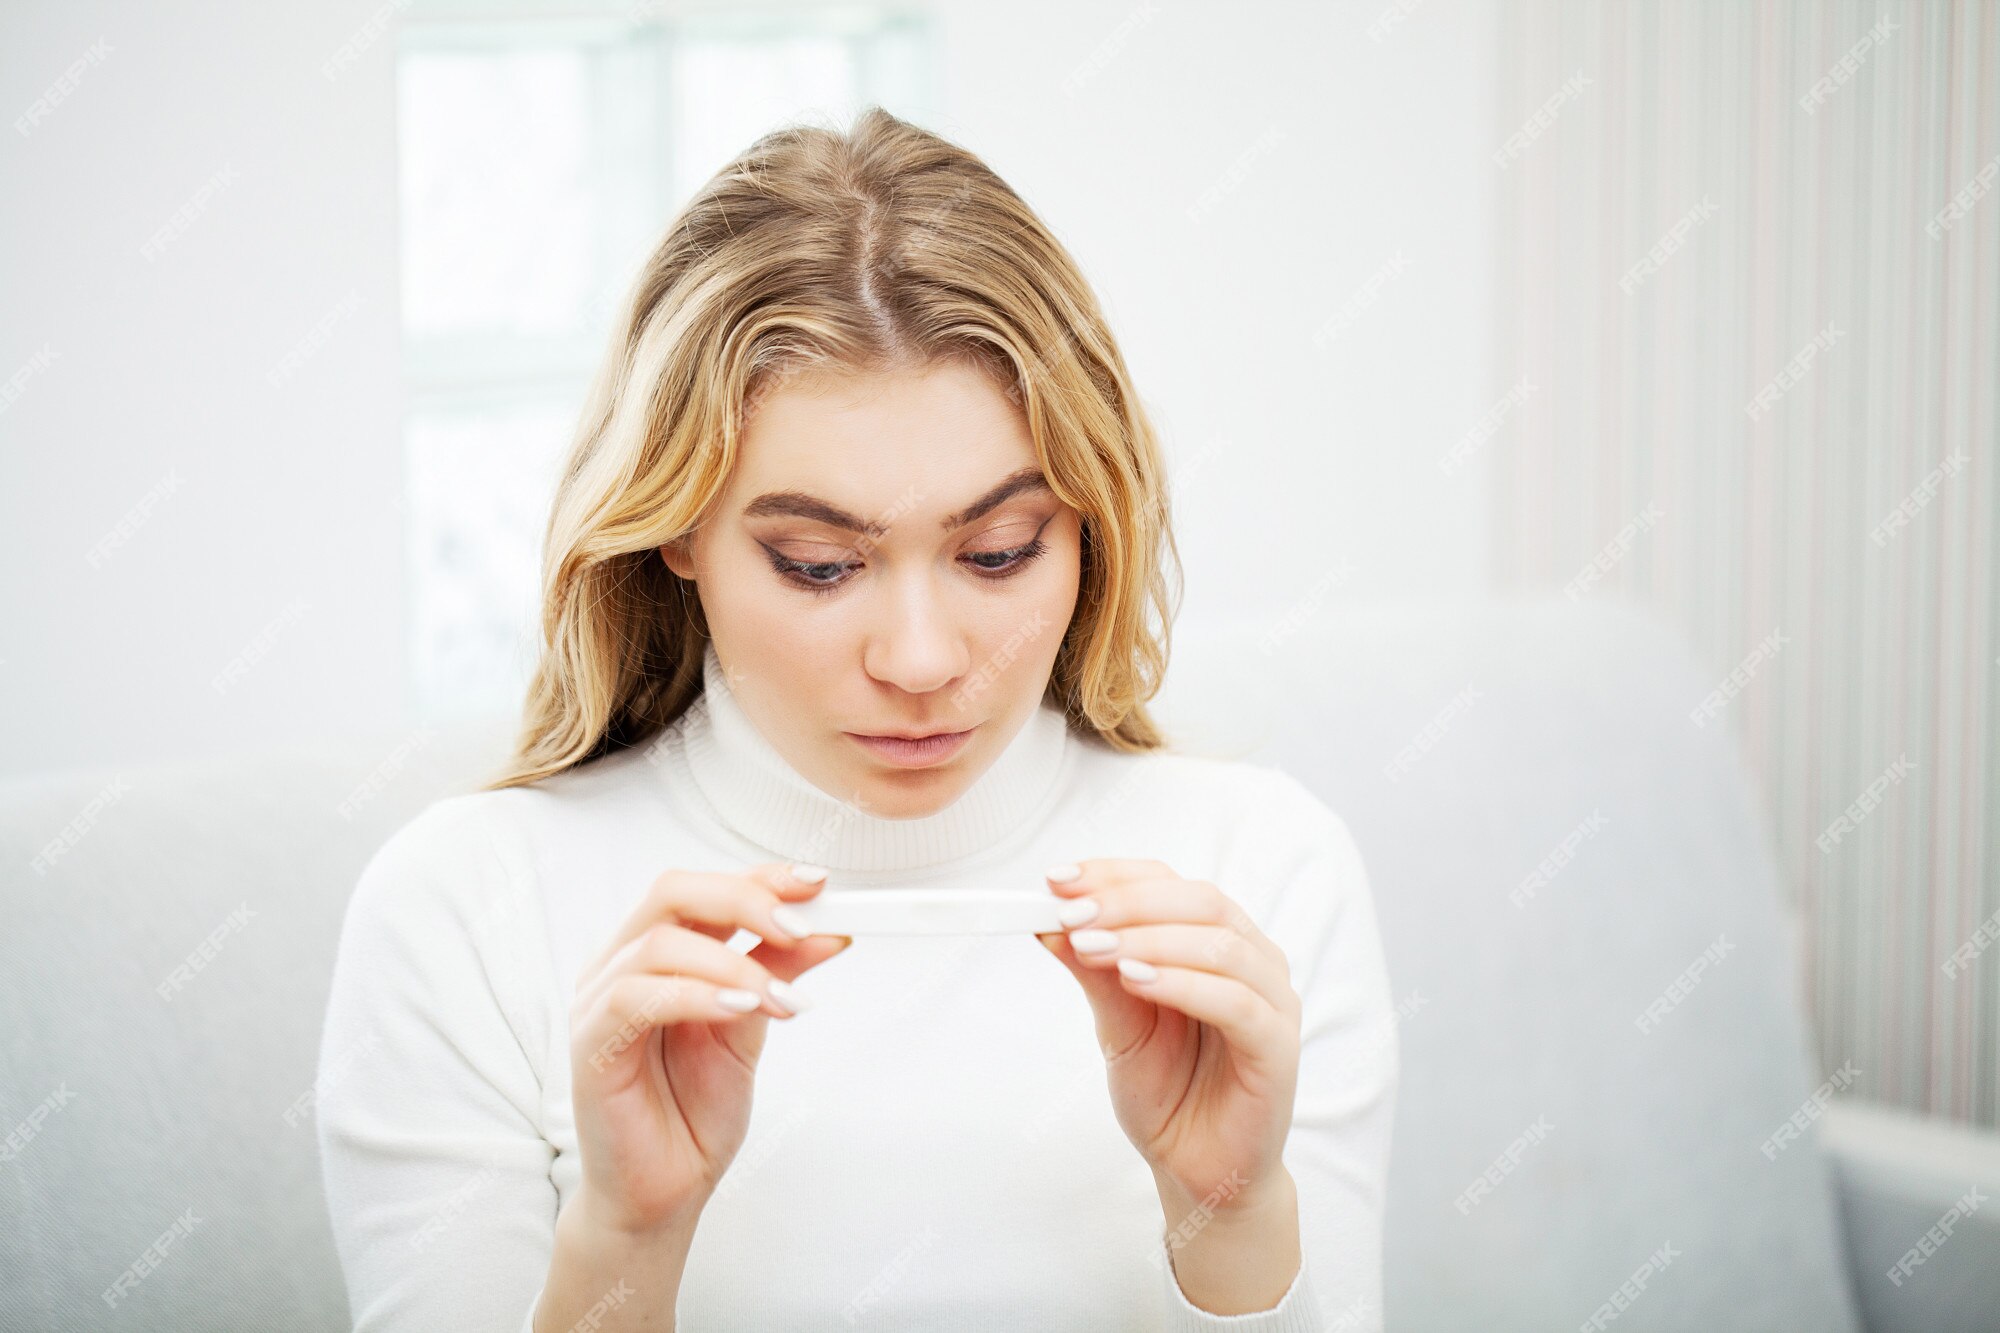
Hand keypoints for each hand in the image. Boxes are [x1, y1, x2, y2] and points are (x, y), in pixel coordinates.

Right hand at [566, 861, 850, 1237]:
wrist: (664, 1193)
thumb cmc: (694, 1110)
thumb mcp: (751, 1026)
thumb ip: (776, 972)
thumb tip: (829, 929)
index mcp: (658, 952)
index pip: (705, 889)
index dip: (761, 876)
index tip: (818, 882)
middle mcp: (622, 965)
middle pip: (674, 892)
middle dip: (746, 900)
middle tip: (801, 927)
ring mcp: (598, 1002)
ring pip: (660, 943)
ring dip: (733, 964)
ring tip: (779, 999)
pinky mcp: (589, 1045)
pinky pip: (634, 997)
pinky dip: (695, 995)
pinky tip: (739, 1011)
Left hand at [1035, 859, 1300, 1211]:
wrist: (1197, 1167)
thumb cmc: (1166, 1090)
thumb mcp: (1116, 1024)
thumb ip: (1094, 972)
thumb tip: (1047, 922)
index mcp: (1215, 941)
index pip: (1168, 883)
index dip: (1113, 875)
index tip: (1056, 880)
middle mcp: (1252, 958)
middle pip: (1200, 900)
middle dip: (1128, 902)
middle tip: (1072, 914)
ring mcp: (1273, 1000)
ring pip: (1219, 943)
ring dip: (1148, 939)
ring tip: (1092, 948)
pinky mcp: (1278, 1045)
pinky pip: (1235, 1000)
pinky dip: (1181, 983)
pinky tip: (1135, 981)